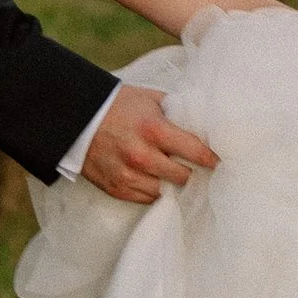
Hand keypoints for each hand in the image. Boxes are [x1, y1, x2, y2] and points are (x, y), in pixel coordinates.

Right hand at [80, 83, 218, 205]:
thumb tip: (203, 124)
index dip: (211, 158)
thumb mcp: (151, 99)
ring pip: (165, 190)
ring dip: (170, 182)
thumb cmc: (118, 106)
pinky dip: (152, 189)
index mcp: (154, 130)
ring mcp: (127, 175)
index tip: (220, 162)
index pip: (195, 151)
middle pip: (183, 176)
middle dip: (190, 170)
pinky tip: (153, 177)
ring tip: (171, 171)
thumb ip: (176, 112)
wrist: (78, 118)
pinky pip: (146, 198)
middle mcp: (141, 155)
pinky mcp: (116, 188)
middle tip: (192, 166)